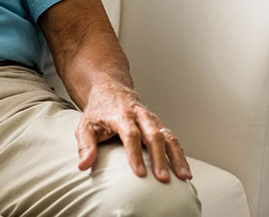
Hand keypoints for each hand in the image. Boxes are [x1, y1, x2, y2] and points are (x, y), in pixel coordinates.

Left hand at [75, 81, 191, 182]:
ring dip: (176, 157)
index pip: (131, 134)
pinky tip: (184, 169)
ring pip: (168, 136)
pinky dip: (179, 154)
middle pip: (153, 136)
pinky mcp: (158, 125)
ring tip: (183, 176)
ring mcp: (151, 120)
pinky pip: (172, 139)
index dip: (135, 154)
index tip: (140, 173)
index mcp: (121, 115)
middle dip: (159, 158)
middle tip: (163, 178)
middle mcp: (139, 115)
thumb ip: (85, 146)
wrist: (110, 90)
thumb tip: (84, 165)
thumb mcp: (85, 126)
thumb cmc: (98, 111)